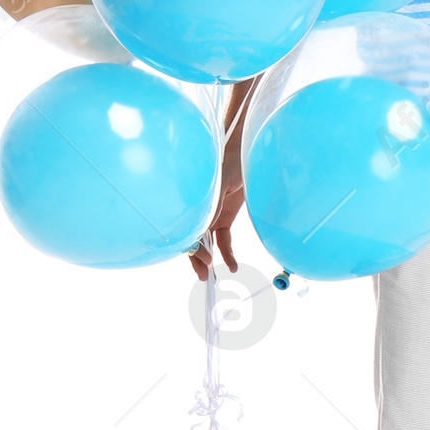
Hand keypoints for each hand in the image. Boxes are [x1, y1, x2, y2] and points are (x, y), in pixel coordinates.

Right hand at [188, 139, 245, 279]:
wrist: (242, 153)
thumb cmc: (227, 164)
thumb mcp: (219, 185)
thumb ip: (212, 206)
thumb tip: (203, 228)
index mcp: (192, 203)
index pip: (187, 230)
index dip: (192, 247)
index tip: (202, 258)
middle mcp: (199, 211)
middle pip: (193, 239)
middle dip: (196, 258)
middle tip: (203, 275)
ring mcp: (212, 215)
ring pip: (206, 243)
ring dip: (208, 259)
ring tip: (211, 276)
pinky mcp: (225, 217)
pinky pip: (223, 239)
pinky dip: (226, 252)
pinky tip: (231, 265)